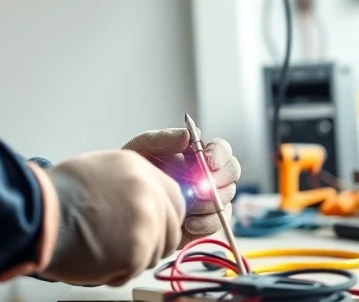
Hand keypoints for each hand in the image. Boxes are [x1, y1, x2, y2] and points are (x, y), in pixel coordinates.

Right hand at [39, 150, 185, 286]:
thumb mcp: (96, 170)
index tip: (156, 228)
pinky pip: (137, 270)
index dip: (165, 217)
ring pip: (157, 252)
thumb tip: (141, 200)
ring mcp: (145, 220)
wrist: (37, 215)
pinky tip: (96, 259)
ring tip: (102, 249)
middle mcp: (147, 190)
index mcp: (137, 167)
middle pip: (171, 229)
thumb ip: (127, 183)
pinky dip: (118, 272)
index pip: (174, 197)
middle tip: (123, 245)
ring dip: (134, 258)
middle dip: (152, 242)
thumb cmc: (55, 196)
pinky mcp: (137, 248)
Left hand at [122, 128, 240, 246]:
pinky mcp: (206, 221)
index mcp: (196, 153)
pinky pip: (218, 222)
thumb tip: (187, 135)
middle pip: (232, 171)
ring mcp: (209, 198)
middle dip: (220, 179)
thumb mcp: (141, 149)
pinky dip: (206, 223)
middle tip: (199, 188)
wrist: (126, 203)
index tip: (208, 162)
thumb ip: (161, 139)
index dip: (219, 154)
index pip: (221, 148)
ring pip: (226, 197)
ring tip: (186, 206)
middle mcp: (207, 174)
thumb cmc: (134, 171)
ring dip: (209, 203)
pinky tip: (188, 223)